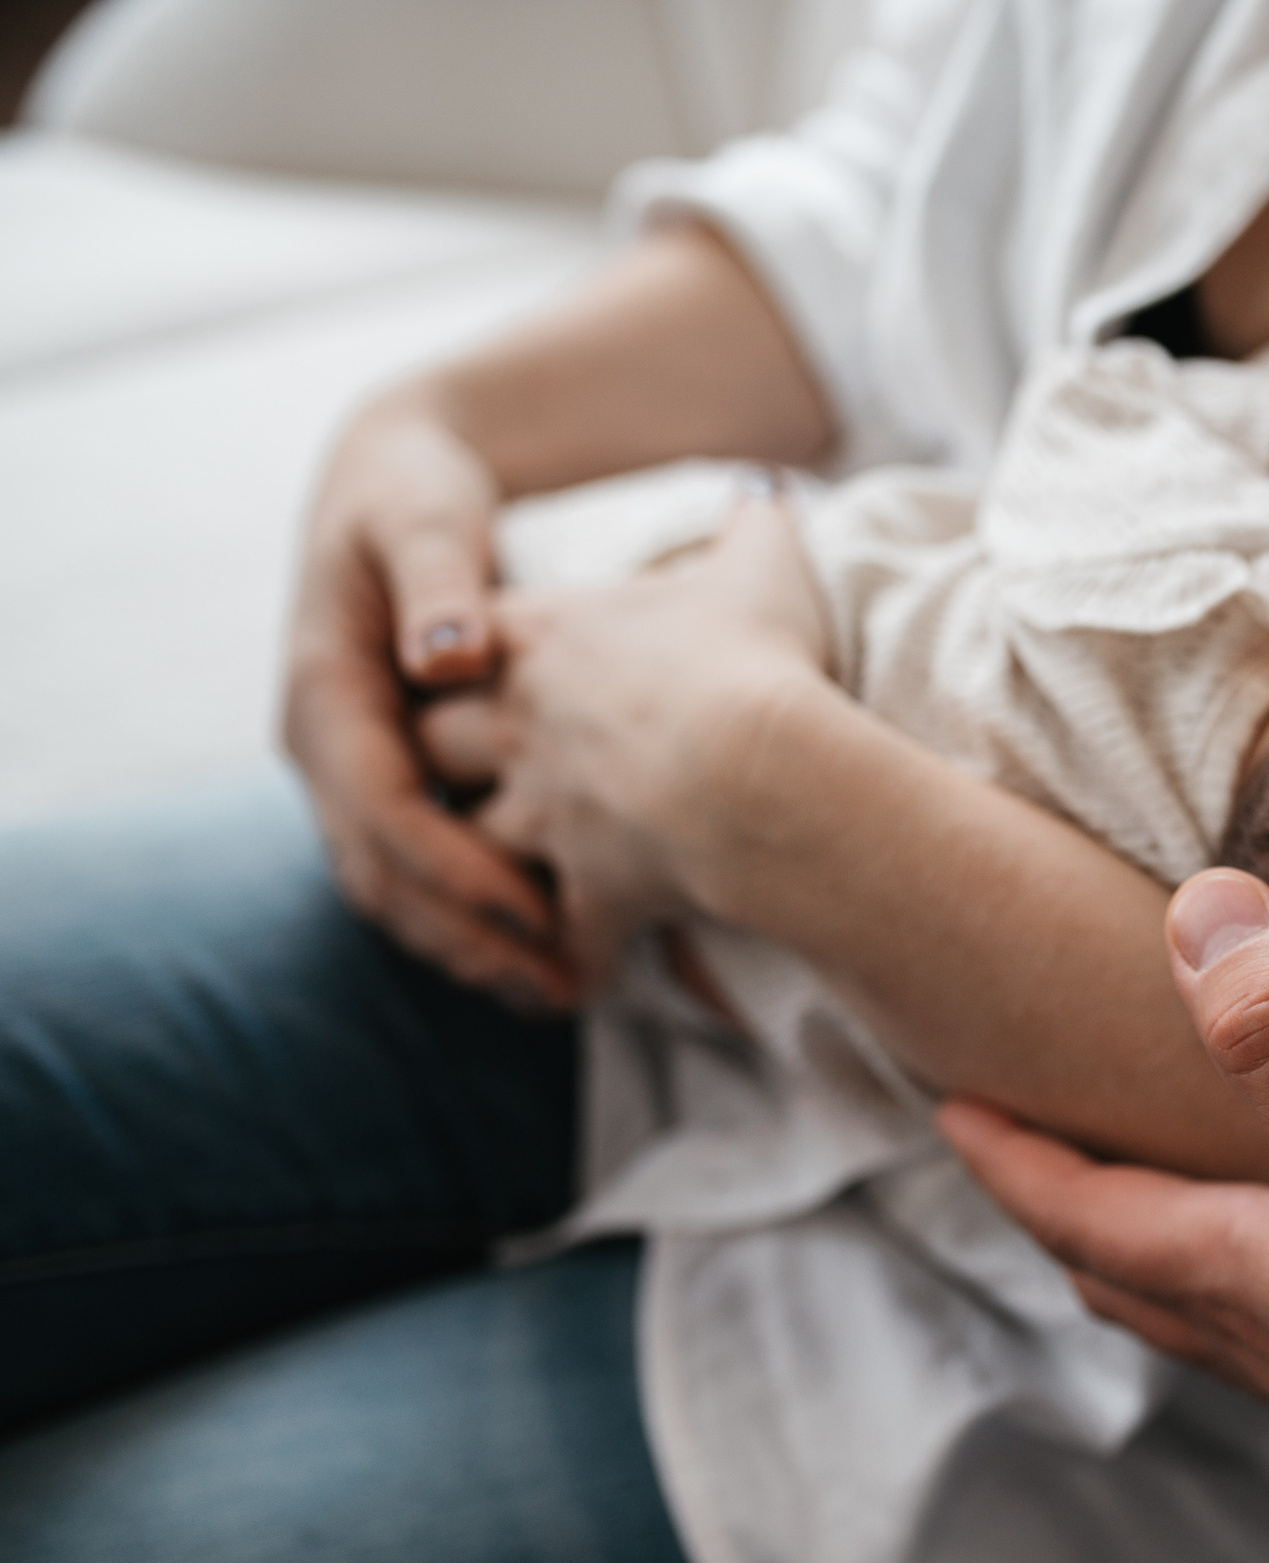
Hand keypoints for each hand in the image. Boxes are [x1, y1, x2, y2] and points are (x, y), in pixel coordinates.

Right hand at [283, 389, 575, 1009]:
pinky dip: (471, 919)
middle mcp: (326, 745)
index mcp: (326, 688)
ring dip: (467, 948)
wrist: (395, 477)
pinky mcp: (389, 781)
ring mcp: (352, 769)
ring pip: (394, 889)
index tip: (534, 915)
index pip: (380, 809)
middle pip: (381, 873)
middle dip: (464, 938)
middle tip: (557, 989)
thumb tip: (447, 654)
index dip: (455, 870)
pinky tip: (545, 955)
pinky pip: (418, 871)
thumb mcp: (425, 516)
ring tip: (557, 994)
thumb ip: (440, 578)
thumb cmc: (416, 492)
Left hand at [416, 485, 834, 990]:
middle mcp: (524, 725)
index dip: (461, 658)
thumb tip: (768, 489)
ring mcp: (546, 814)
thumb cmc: (757, 659)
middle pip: (432, 740)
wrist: (765, 770)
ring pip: (470, 842)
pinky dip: (566, 961)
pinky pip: (562, 938)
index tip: (472, 670)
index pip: (462, 641)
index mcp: (547, 638)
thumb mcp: (764, 567)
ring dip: (481, 865)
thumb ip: (753, 525)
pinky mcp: (589, 890)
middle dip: (442, 760)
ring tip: (506, 881)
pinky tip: (581, 977)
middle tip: (465, 775)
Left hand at [942, 868, 1268, 1562]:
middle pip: (1123, 1265)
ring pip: (1205, 1291)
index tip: (947, 1099)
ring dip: (1157, 1230)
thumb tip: (1200, 915)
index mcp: (1231, 1277)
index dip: (1007, 1154)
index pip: (1076, 1213)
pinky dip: (1267, 1244)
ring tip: (1155, 1166)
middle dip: (1064, 1199)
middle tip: (1030, 1134)